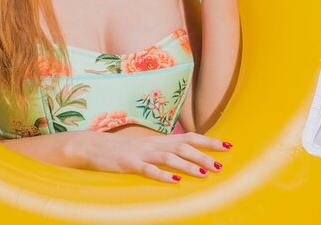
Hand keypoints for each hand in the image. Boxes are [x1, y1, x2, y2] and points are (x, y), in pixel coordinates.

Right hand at [67, 130, 231, 183]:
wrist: (92, 145)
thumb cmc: (120, 149)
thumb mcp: (145, 147)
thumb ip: (163, 149)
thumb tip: (184, 154)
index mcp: (159, 140)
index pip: (189, 137)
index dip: (208, 141)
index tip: (228, 145)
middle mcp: (153, 144)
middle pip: (183, 146)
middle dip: (204, 155)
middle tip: (222, 164)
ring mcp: (141, 153)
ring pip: (170, 158)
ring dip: (189, 166)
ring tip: (205, 173)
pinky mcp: (129, 164)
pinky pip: (148, 170)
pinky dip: (163, 176)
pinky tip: (175, 183)